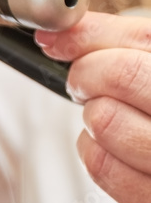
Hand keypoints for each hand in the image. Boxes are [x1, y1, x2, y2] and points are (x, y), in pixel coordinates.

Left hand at [35, 11, 150, 202]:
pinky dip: (94, 151)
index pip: (142, 40)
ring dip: (94, 116)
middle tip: (86, 80)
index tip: (59, 38)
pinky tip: (110, 146)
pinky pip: (103, 167)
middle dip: (88, 73)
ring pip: (104, 121)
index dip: (90, 35)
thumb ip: (132, 48)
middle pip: (121, 75)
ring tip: (111, 115)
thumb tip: (64, 35)